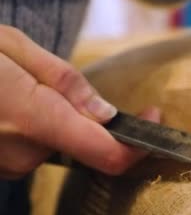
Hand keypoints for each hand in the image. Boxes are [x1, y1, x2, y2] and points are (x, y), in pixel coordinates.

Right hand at [0, 25, 159, 179]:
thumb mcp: (11, 47)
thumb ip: (65, 83)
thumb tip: (107, 115)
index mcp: (34, 119)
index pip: (110, 154)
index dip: (140, 144)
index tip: (152, 116)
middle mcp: (26, 154)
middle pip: (85, 142)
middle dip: (83, 113)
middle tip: (48, 80)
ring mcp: (10, 166)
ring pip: (60, 144)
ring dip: (56, 119)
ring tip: (20, 88)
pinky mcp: (1, 168)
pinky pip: (36, 149)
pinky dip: (36, 129)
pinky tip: (10, 105)